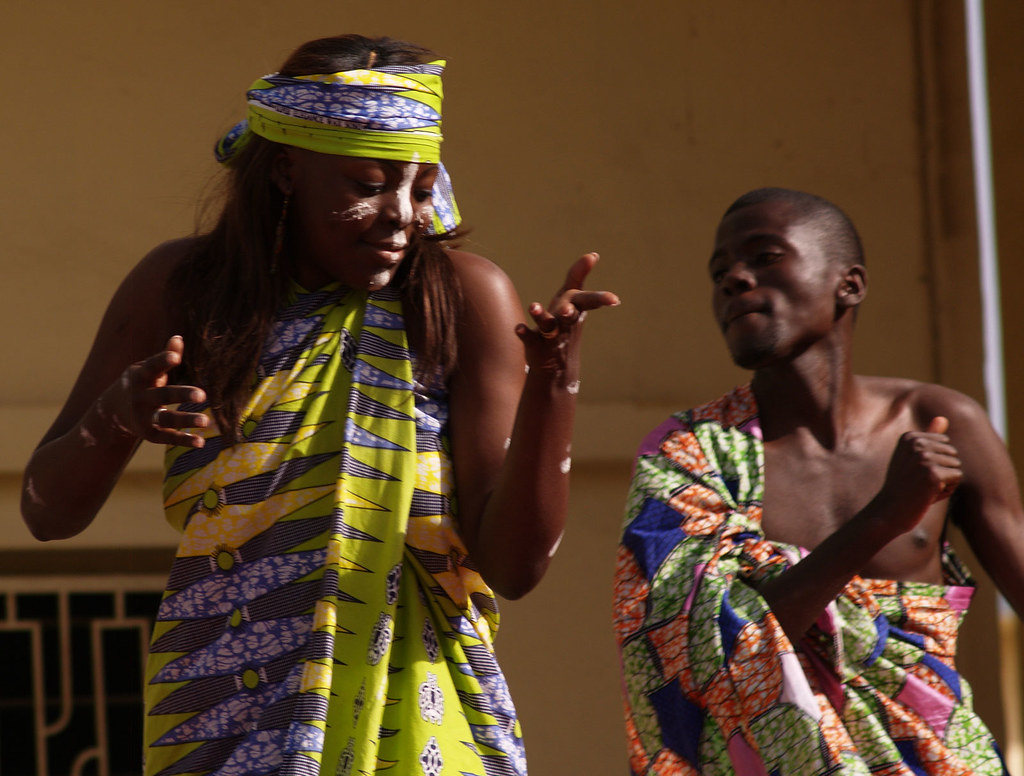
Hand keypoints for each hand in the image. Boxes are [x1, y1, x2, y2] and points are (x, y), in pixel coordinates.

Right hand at [92, 335, 208, 447]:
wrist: (111, 412)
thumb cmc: (139, 384)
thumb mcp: (146, 370)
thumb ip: (164, 357)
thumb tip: (179, 337)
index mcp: (140, 376)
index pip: (153, 367)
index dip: (163, 361)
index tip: (175, 357)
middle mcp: (140, 397)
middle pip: (163, 394)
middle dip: (182, 395)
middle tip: (202, 395)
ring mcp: (143, 416)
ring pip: (166, 418)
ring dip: (186, 420)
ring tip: (206, 421)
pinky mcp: (148, 433)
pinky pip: (167, 436)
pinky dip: (184, 440)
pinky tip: (201, 442)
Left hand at [515, 252, 619, 368]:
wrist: (557, 366)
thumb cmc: (565, 322)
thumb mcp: (572, 299)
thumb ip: (578, 275)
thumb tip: (593, 254)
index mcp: (576, 309)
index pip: (589, 302)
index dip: (601, 300)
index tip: (615, 300)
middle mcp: (565, 323)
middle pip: (569, 316)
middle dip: (569, 312)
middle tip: (567, 310)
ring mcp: (551, 335)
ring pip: (548, 326)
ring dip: (541, 316)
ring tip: (533, 306)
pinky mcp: (536, 344)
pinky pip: (530, 338)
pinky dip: (525, 333)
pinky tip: (518, 328)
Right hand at [875, 416, 961, 534]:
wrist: (889, 511)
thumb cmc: (904, 486)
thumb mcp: (913, 459)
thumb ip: (929, 438)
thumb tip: (943, 418)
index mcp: (909, 437)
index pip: (945, 443)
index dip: (936, 461)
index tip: (916, 471)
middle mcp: (915, 444)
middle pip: (953, 453)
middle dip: (943, 471)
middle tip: (920, 482)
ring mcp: (923, 458)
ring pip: (957, 466)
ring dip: (945, 481)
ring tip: (924, 488)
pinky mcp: (933, 474)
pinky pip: (957, 478)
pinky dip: (947, 490)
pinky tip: (929, 495)